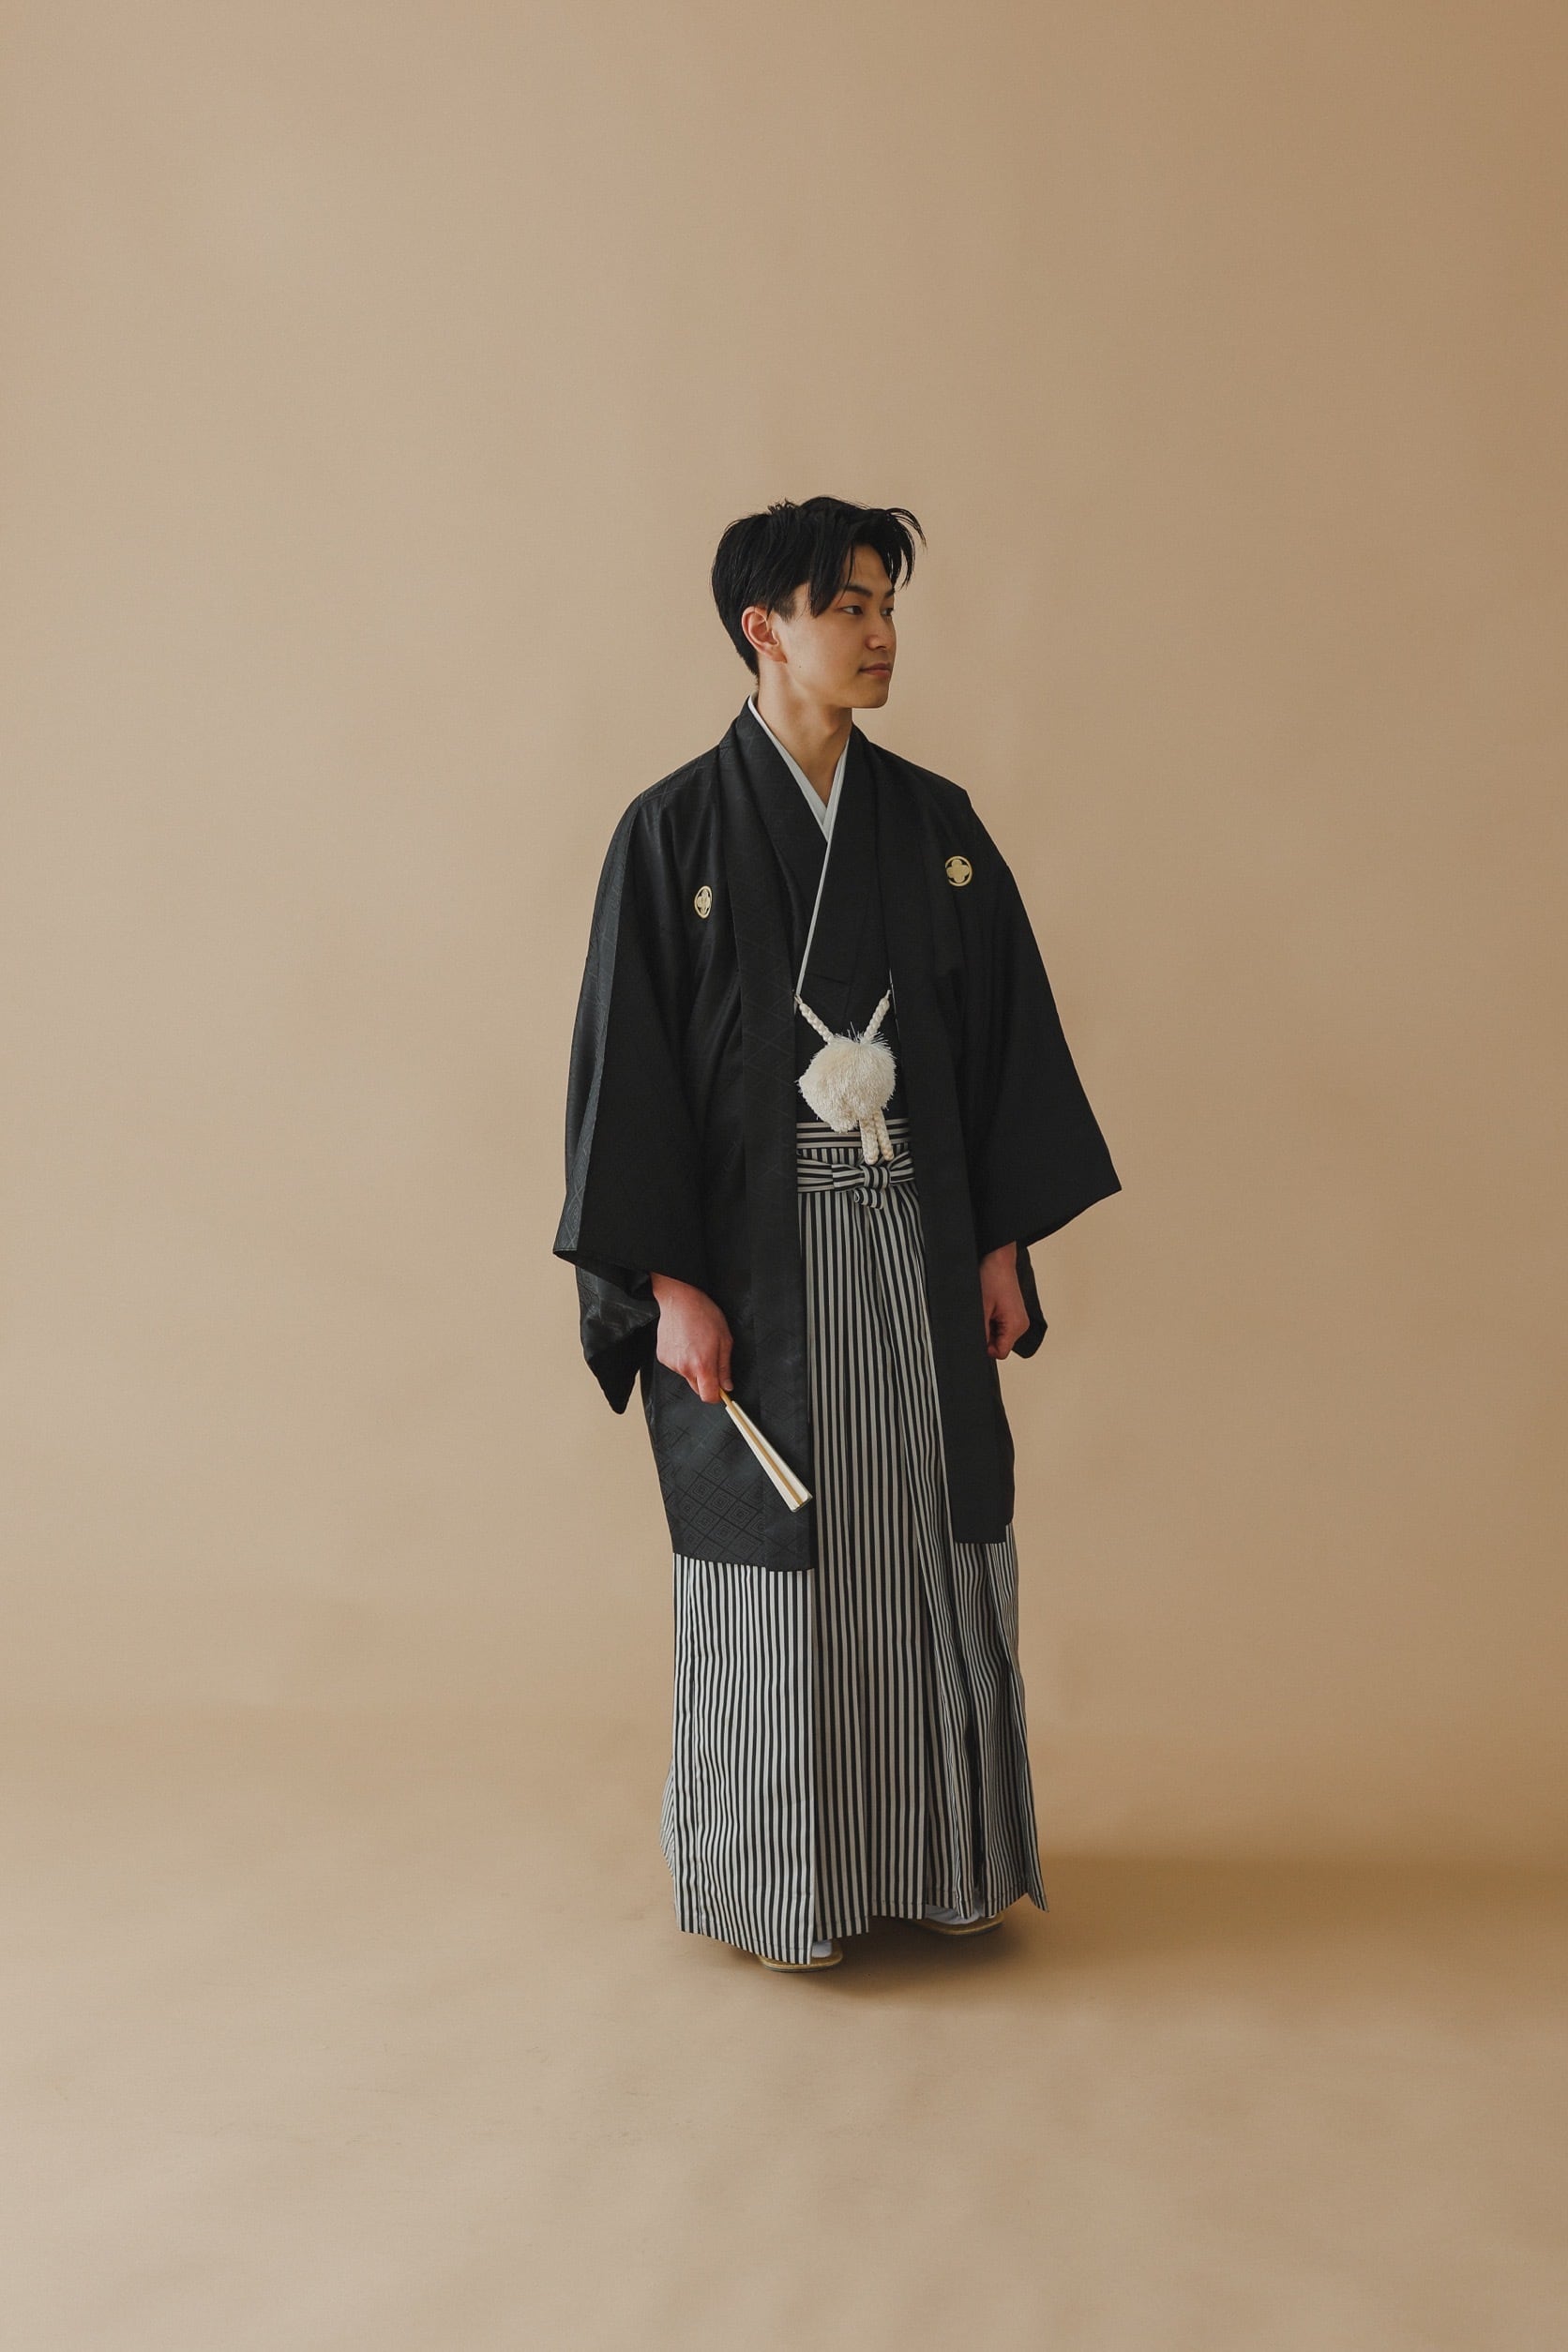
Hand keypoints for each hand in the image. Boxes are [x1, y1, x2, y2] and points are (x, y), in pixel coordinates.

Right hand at [650, 1273, 733, 1402]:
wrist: (680, 1300)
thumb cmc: (704, 1315)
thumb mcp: (725, 1340)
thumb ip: (725, 1367)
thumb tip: (727, 1385)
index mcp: (702, 1365)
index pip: (708, 1397)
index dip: (717, 1396)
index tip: (722, 1389)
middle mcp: (684, 1368)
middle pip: (697, 1389)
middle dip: (706, 1380)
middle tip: (711, 1360)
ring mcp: (671, 1363)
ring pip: (687, 1376)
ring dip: (693, 1368)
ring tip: (696, 1346)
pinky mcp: (662, 1357)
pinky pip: (677, 1366)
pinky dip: (682, 1360)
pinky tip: (685, 1343)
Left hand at [979, 1242, 1029, 1360]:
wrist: (998, 1259)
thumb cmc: (993, 1277)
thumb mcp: (981, 1309)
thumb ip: (981, 1333)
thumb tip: (976, 1347)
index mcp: (1016, 1326)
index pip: (1000, 1353)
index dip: (985, 1347)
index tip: (978, 1332)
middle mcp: (1021, 1325)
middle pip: (999, 1345)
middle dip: (986, 1335)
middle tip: (982, 1315)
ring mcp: (1018, 1319)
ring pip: (999, 1336)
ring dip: (989, 1327)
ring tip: (986, 1308)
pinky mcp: (1014, 1314)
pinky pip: (1001, 1326)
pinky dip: (992, 1320)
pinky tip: (989, 1307)